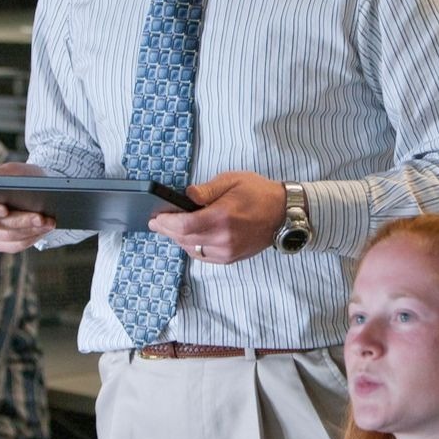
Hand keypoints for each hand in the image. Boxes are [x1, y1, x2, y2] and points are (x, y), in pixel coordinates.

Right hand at [0, 162, 53, 253]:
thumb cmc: (19, 179)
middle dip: (21, 222)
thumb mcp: (13, 170)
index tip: (4, 209)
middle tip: (40, 217)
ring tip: (49, 222)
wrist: (32, 191)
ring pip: (10, 238)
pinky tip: (46, 229)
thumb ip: (3, 172)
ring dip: (31, 230)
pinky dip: (33, 237)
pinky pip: (18, 245)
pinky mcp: (5, 244)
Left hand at [151, 172, 285, 264]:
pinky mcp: (230, 258)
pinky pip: (203, 256)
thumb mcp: (232, 180)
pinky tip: (187, 237)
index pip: (184, 226)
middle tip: (156, 222)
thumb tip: (187, 195)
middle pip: (184, 239)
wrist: (282, 213)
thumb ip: (207, 190)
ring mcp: (227, 251)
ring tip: (169, 228)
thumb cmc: (258, 193)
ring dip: (178, 239)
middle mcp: (224, 238)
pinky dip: (191, 247)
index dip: (166, 223)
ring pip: (192, 249)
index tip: (156, 217)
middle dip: (167, 230)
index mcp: (222, 217)